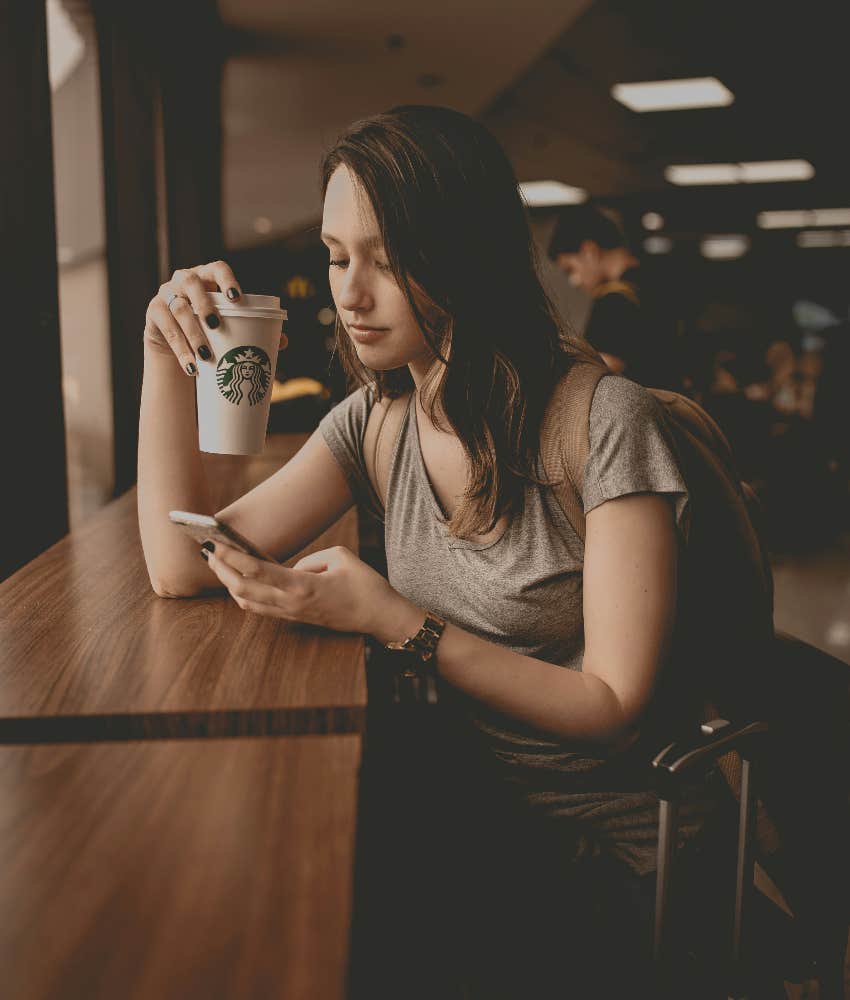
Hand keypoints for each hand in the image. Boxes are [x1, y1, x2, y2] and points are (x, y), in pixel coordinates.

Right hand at [143, 260, 287, 374]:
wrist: (175, 342)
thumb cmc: (210, 329)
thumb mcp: (228, 326)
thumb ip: (253, 329)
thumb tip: (284, 341)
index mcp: (207, 277)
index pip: (217, 268)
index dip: (226, 280)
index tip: (237, 298)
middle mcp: (184, 280)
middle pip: (191, 283)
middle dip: (205, 304)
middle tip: (217, 326)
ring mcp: (166, 294)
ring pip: (179, 309)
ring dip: (193, 333)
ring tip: (206, 356)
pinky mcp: (154, 312)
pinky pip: (166, 328)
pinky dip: (180, 350)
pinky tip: (191, 367)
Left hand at [202, 542, 422, 641]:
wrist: (379, 616)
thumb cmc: (364, 585)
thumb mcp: (339, 557)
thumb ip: (309, 560)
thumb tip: (291, 569)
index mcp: (301, 587)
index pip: (256, 572)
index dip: (232, 557)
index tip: (215, 543)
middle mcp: (291, 604)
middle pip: (242, 590)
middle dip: (221, 570)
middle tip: (208, 550)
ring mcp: (292, 614)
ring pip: (247, 602)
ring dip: (229, 584)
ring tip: (218, 563)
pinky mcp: (295, 618)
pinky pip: (260, 607)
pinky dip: (244, 594)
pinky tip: (238, 580)